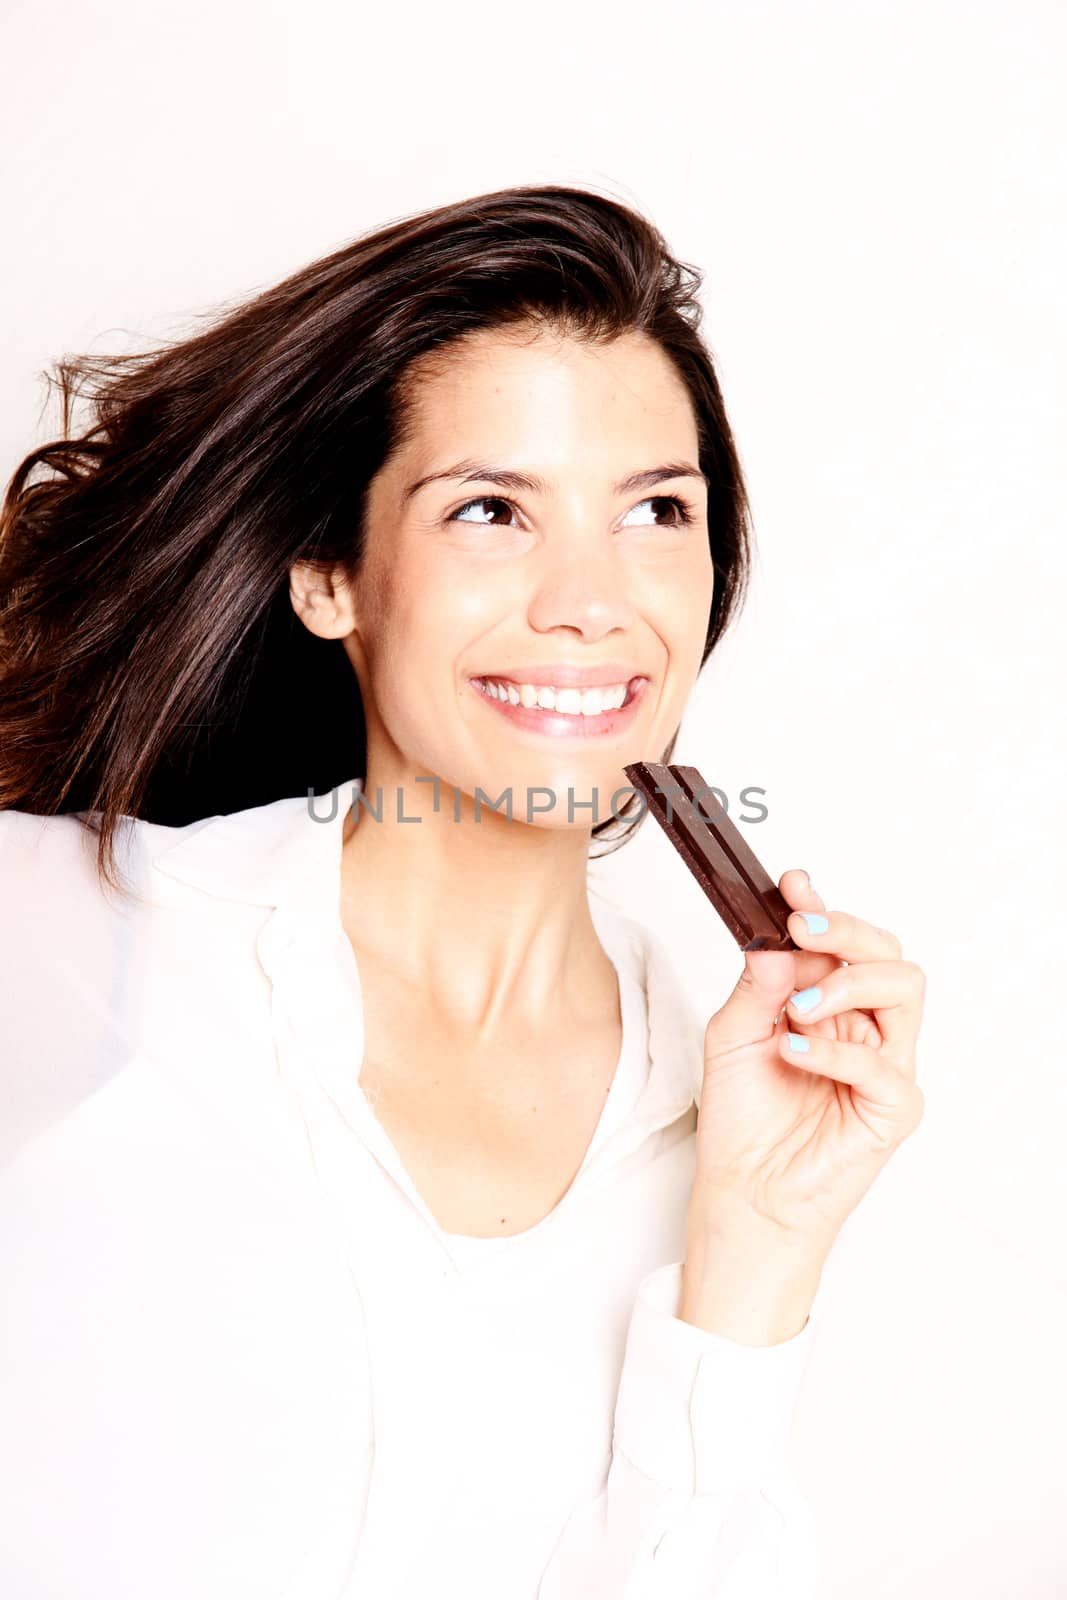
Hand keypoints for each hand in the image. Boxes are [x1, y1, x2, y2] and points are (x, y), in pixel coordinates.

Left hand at [689, 869, 925, 1265]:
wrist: (742, 1191)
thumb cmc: (742, 1117)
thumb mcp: (731, 1035)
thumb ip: (755, 985)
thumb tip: (774, 939)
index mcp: (828, 1002)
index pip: (842, 942)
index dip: (821, 908)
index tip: (791, 885)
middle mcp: (863, 1025)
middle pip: (886, 952)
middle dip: (845, 929)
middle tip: (802, 927)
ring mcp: (885, 1064)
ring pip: (903, 988)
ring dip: (847, 981)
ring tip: (797, 1005)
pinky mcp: (894, 1108)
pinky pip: (883, 1063)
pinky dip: (835, 1051)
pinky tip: (794, 1051)